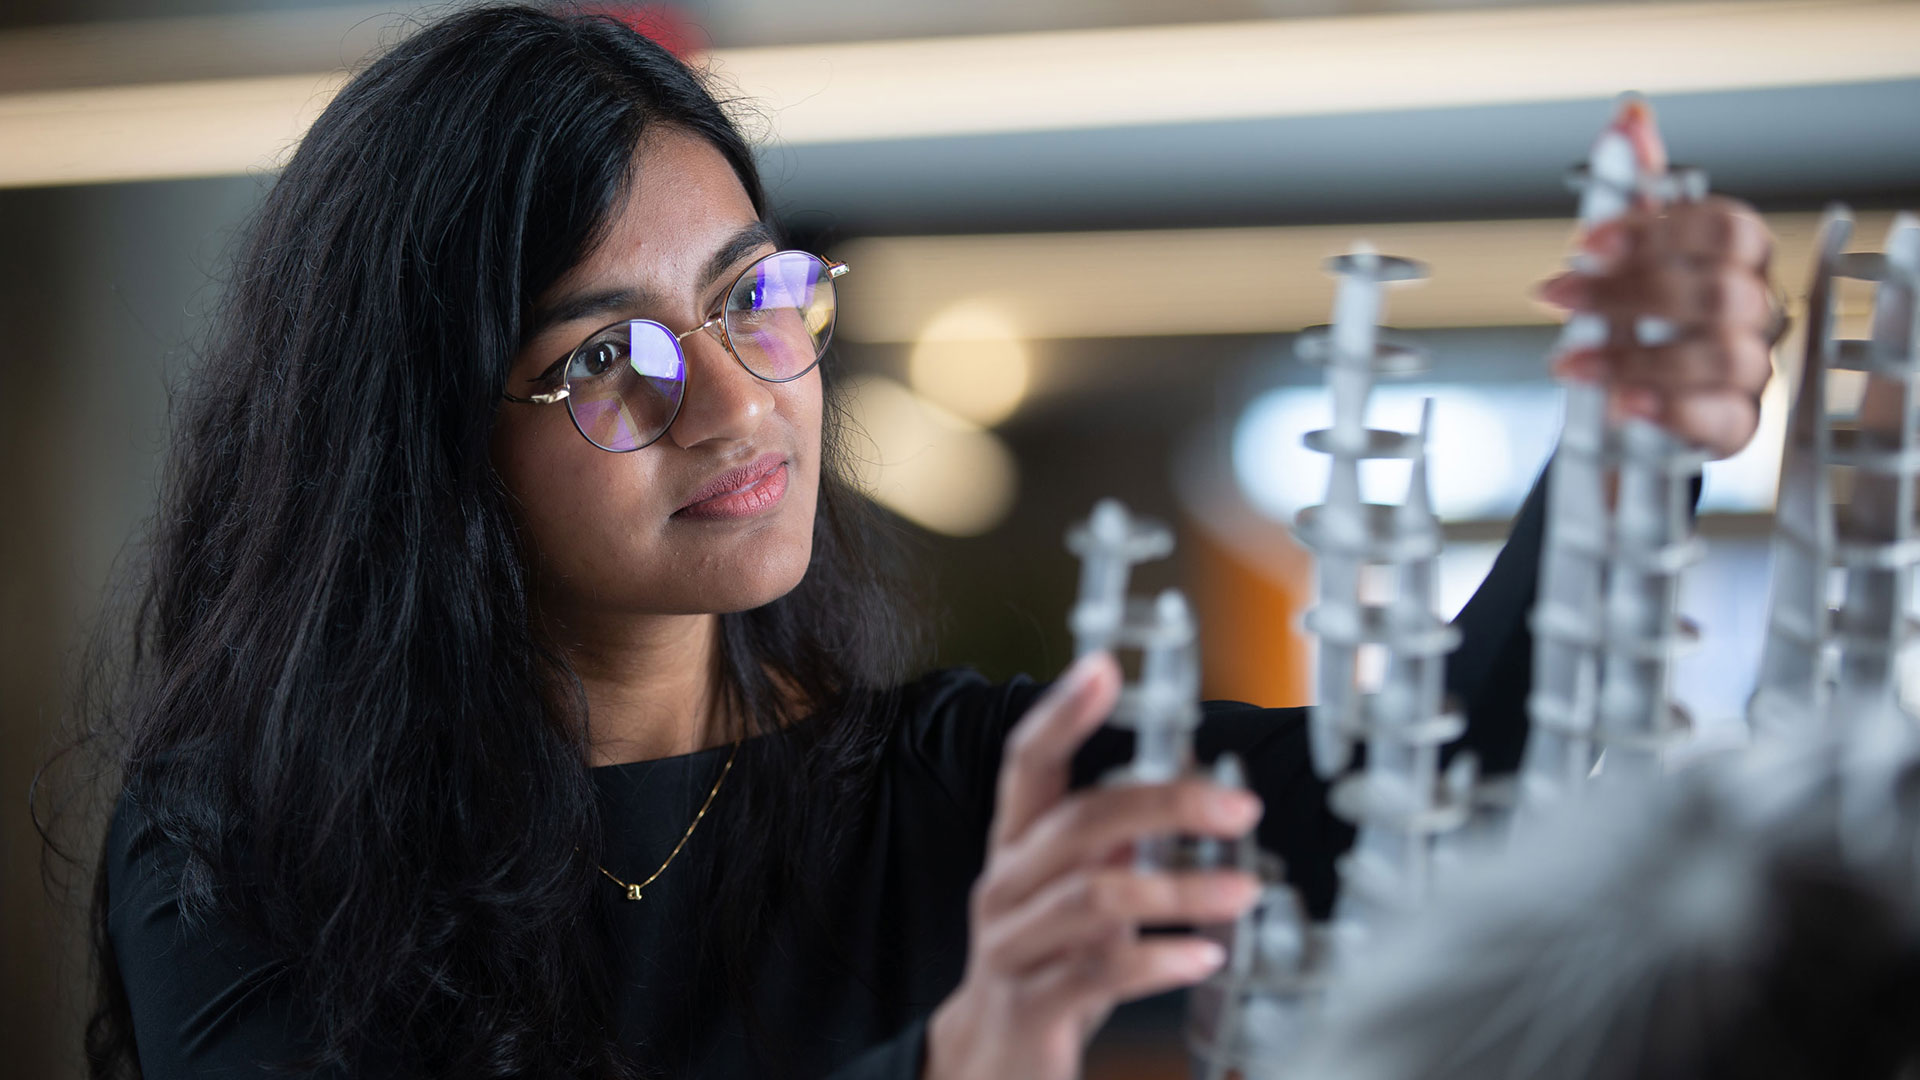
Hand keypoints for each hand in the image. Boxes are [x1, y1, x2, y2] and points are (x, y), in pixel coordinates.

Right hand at [923, 652, 1262, 1079]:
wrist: (988, 1060)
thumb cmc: (1044, 962)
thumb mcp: (1074, 890)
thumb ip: (1112, 842)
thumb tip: (1184, 781)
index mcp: (1017, 847)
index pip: (1028, 763)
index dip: (1062, 713)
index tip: (1101, 666)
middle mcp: (1006, 886)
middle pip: (1079, 824)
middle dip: (1164, 804)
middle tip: (1238, 806)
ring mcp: (1012, 946)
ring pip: (1094, 898)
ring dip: (1178, 888)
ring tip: (1241, 890)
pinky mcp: (1030, 1004)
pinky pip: (1097, 973)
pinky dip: (1158, 960)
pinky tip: (1203, 955)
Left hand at [1536, 100, 1777, 459]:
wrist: (1621, 397)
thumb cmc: (1635, 316)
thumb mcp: (1625, 253)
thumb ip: (1631, 191)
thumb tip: (1629, 117)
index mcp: (1738, 257)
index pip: (1728, 228)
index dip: (1659, 231)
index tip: (1585, 243)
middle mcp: (1756, 310)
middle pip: (1723, 292)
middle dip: (1631, 292)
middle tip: (1556, 296)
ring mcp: (1751, 369)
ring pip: (1725, 356)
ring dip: (1636, 357)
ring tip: (1568, 362)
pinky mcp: (1735, 425)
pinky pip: (1723, 419)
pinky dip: (1670, 410)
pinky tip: (1620, 404)